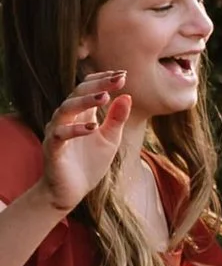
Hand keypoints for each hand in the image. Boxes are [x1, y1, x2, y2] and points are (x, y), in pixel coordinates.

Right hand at [39, 71, 131, 215]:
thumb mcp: (109, 139)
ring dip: (85, 102)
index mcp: (80, 114)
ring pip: (66, 109)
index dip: (103, 79)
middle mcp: (66, 118)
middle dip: (98, 84)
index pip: (88, 88)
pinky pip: (60, 134)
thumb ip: (116, 119)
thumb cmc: (89, 163)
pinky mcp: (52, 148)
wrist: (71, 191)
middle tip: (118, 79)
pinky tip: (93, 126)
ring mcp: (57, 132)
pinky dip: (76, 129)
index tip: (123, 74)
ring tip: (105, 96)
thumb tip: (127, 96)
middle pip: (77, 93)